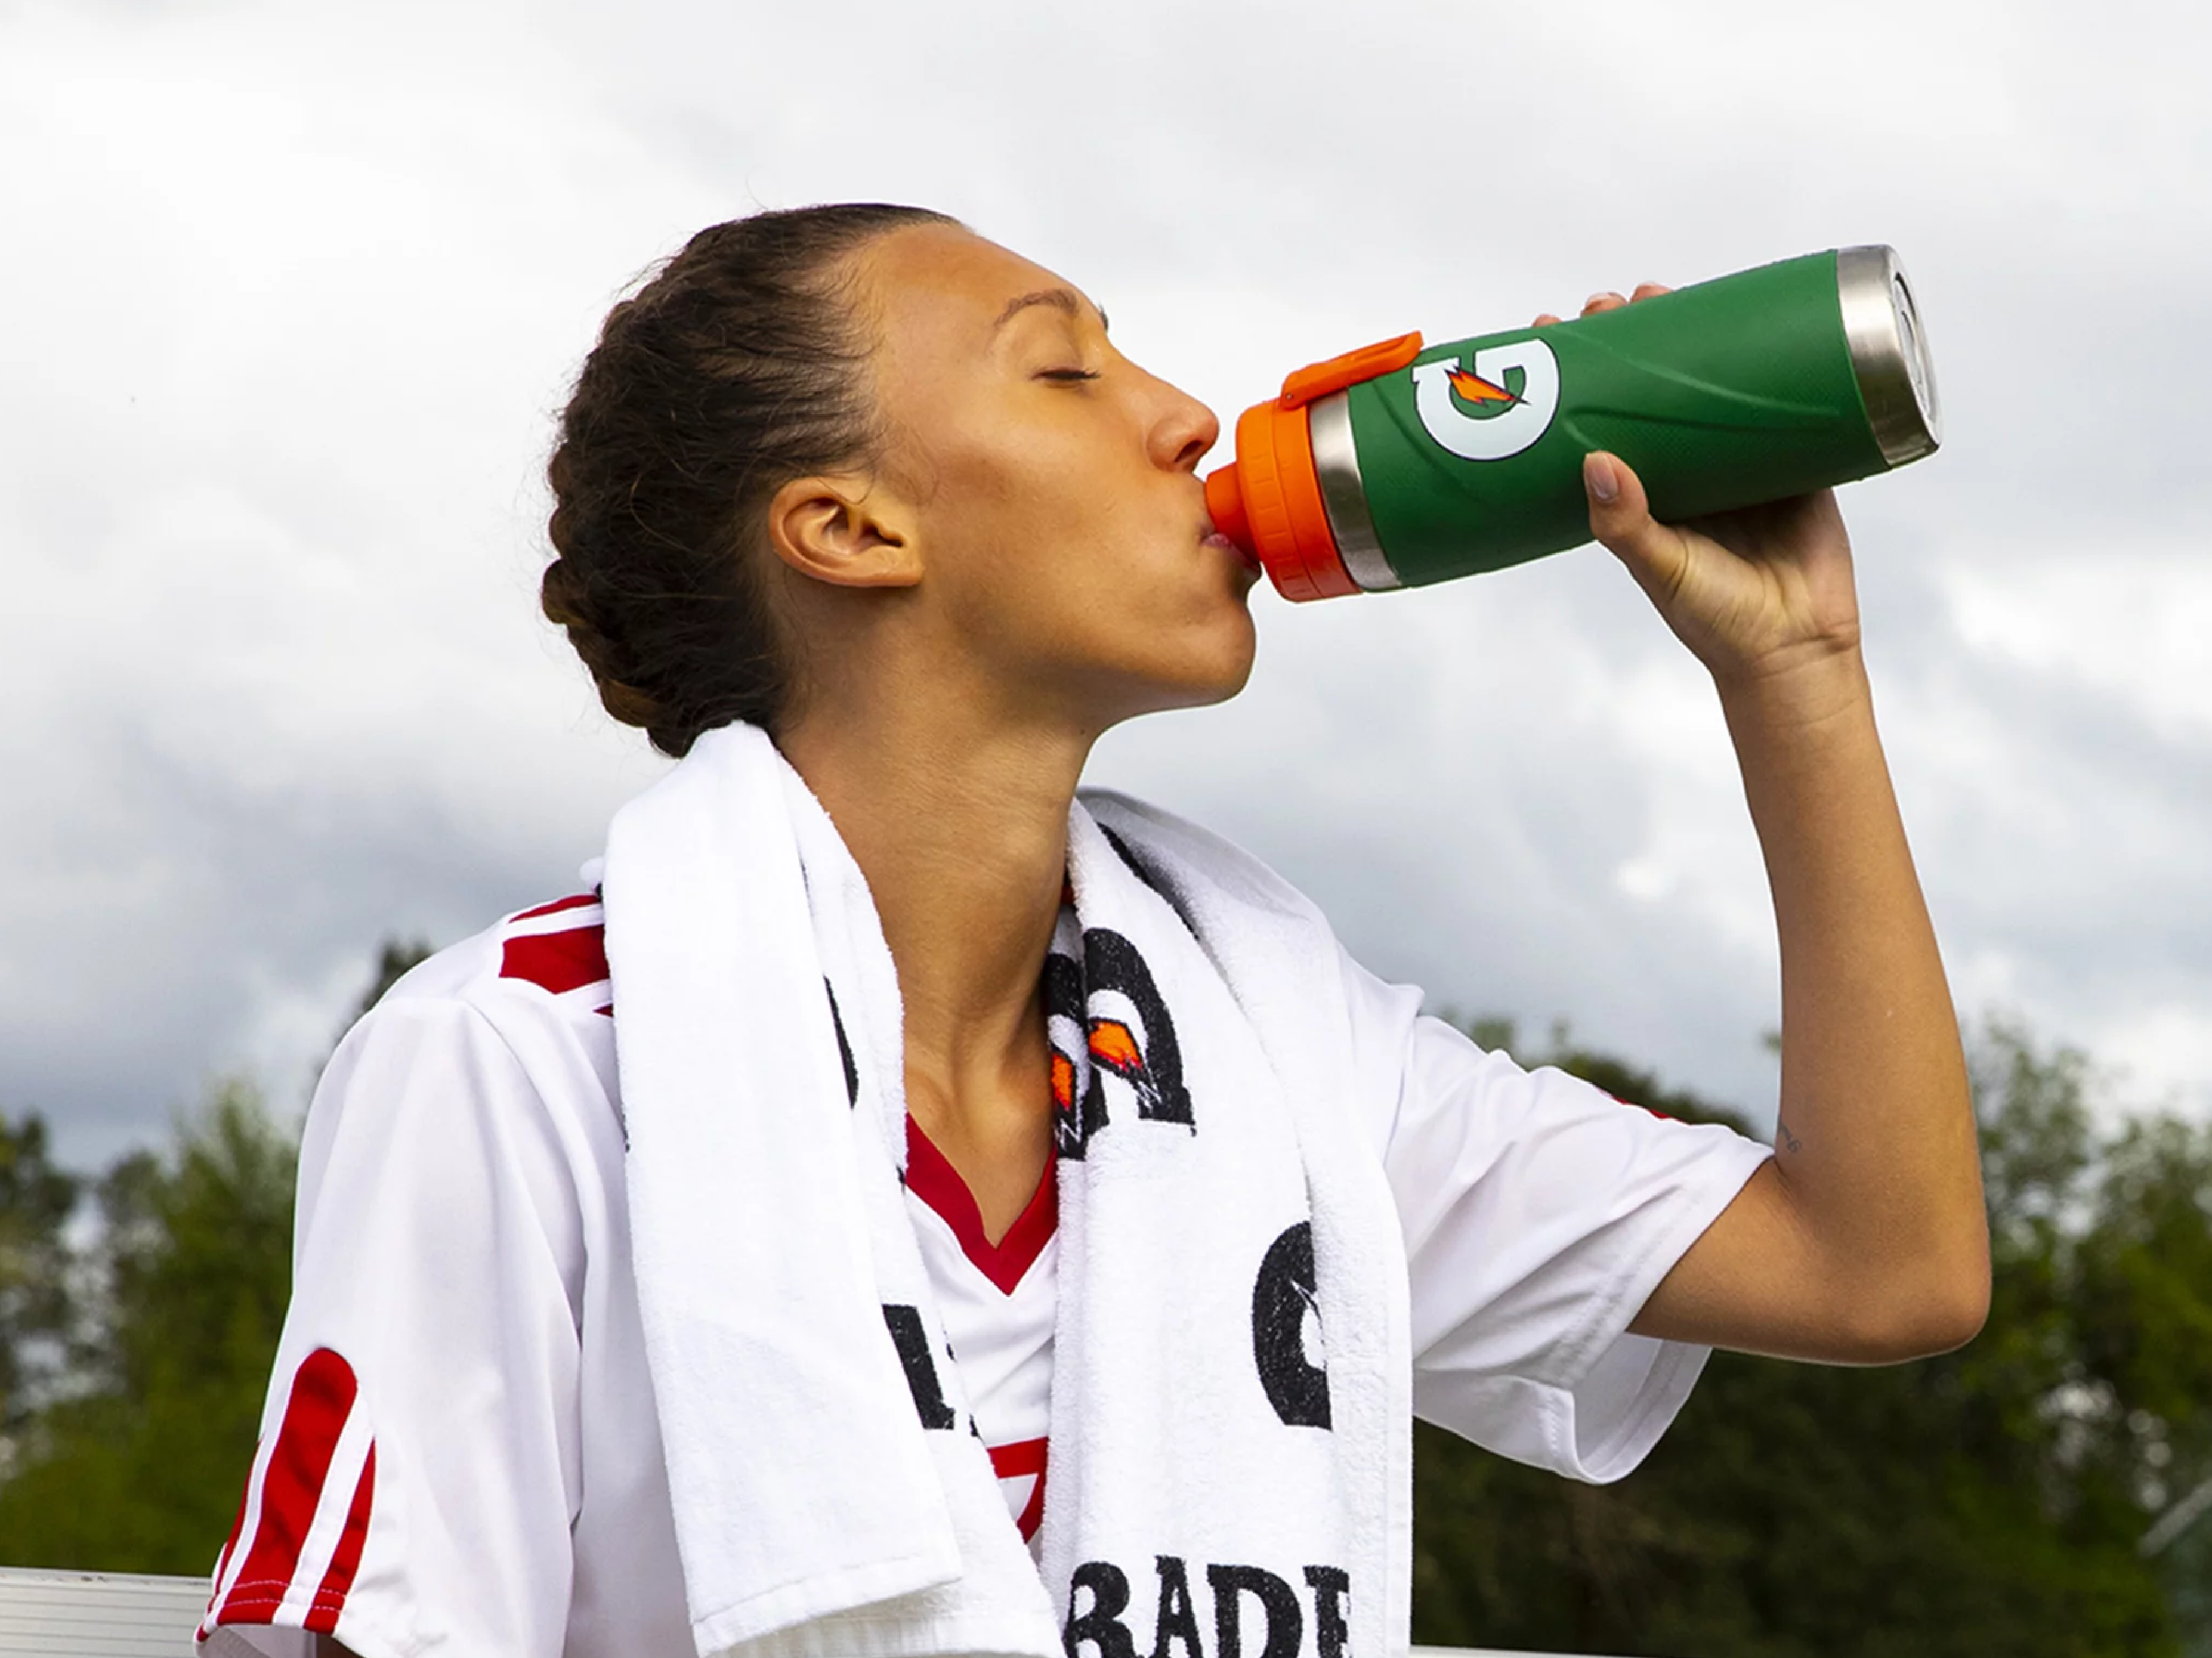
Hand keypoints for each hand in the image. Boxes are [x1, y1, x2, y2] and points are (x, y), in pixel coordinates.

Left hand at [1536, 289, 1863, 694]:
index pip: (1602, 419)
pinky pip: (1783, 398)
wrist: (1797, 648)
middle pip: (1653, 386)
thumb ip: (1627, 525)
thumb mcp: (1662, 569)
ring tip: (1660, 292)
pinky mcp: (1796, 457)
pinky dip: (1770, 356)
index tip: (1555, 331)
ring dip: (1690, 333)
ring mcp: (1741, 459)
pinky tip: (1754, 313)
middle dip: (1632, 339)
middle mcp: (1686, 468)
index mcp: (1645, 492)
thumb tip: (1594, 460)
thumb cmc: (1716, 620)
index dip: (1581, 378)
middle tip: (1610, 303)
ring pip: (1711, 382)